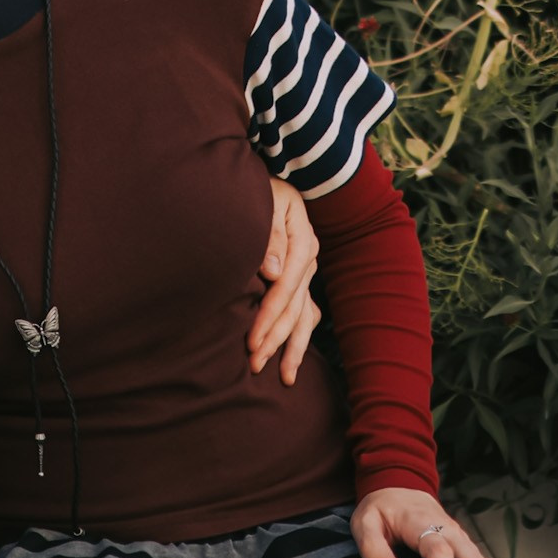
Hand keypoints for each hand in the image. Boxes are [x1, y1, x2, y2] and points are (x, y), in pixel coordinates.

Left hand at [250, 177, 321, 384]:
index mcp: (301, 240)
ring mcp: (307, 270)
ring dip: (291, 347)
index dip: (268, 315)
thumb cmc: (258, 188)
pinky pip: (306, 313)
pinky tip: (292, 362)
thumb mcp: (264, 199)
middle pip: (295, 307)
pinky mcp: (300, 278)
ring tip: (281, 378)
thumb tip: (271, 271)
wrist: (268, 179)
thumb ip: (268, 233)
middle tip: (254, 365)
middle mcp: (308, 259)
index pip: (285, 287)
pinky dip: (299, 338)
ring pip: (304, 316)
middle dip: (275, 339)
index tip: (250, 340)